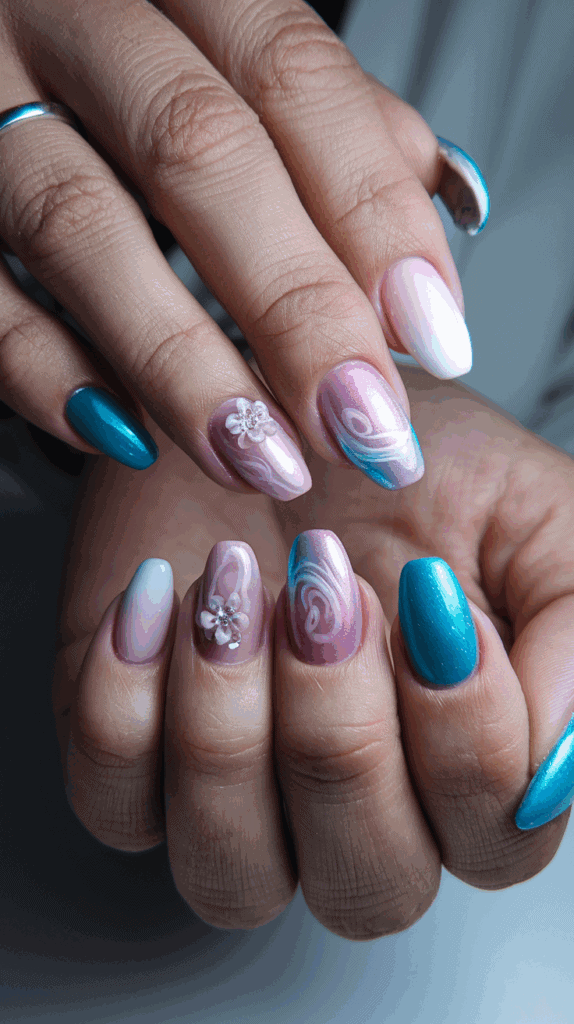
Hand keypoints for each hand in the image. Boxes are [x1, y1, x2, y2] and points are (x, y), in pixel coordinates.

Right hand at [0, 1, 484, 496]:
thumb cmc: (129, 74)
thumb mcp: (236, 64)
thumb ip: (332, 123)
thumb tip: (434, 204)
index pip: (294, 80)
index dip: (372, 212)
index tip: (430, 334)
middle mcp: (77, 25)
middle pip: (199, 155)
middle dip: (294, 306)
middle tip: (360, 424)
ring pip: (79, 226)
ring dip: (182, 362)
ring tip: (261, 456)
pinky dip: (50, 372)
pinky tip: (125, 433)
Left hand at [55, 369, 572, 937]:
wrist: (272, 403)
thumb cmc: (398, 464)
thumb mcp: (528, 513)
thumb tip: (554, 766)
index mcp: (463, 762)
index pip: (494, 837)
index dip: (470, 736)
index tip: (430, 595)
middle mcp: (353, 804)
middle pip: (367, 885)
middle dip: (344, 734)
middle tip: (330, 592)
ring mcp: (235, 793)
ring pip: (232, 874)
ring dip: (231, 731)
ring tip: (236, 589)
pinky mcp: (131, 753)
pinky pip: (113, 802)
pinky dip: (125, 703)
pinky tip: (159, 596)